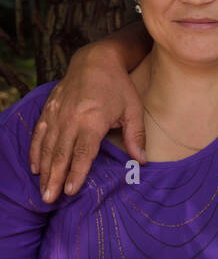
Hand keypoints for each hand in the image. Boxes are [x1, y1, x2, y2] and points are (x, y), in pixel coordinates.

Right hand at [30, 47, 146, 202]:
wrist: (95, 59)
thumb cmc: (118, 86)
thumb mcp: (133, 109)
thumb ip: (136, 136)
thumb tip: (142, 161)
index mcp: (92, 120)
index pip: (83, 152)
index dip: (76, 173)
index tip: (70, 191)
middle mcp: (71, 117)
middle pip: (60, 153)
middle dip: (54, 178)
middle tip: (49, 199)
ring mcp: (58, 113)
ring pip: (47, 146)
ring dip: (44, 169)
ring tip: (42, 190)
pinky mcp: (50, 109)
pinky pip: (39, 132)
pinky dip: (35, 150)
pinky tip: (35, 167)